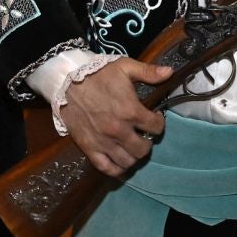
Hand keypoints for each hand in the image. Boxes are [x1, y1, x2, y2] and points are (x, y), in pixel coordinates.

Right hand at [57, 58, 172, 175]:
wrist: (66, 80)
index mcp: (131, 111)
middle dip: (147, 141)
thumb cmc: (97, 73)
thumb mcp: (124, 67)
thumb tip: (170, 72)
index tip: (153, 118)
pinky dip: (116, 169)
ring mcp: (103, 142)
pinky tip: (119, 161)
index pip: (156, 127)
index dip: (158, 122)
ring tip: (130, 145)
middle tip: (142, 134)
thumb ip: (148, 72)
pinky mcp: (89, 147)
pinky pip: (107, 168)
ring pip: (128, 161)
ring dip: (133, 155)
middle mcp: (119, 131)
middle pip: (143, 149)